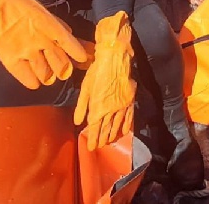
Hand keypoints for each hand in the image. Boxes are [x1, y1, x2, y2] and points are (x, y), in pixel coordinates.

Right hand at [0, 0, 87, 88]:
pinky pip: (29, 80)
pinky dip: (34, 82)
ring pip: (47, 76)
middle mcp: (42, 42)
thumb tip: (70, 35)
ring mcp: (27, 53)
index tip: (82, 59)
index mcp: (52, 28)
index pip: (72, 46)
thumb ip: (57, 25)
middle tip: (61, 69)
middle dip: (63, 70)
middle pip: (62, 66)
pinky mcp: (12, 61)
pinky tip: (34, 79)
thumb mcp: (43, 11)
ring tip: (46, 73)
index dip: (78, 54)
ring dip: (49, 76)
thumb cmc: (20, 6)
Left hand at [74, 11, 136, 149]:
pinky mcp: (130, 100)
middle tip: (100, 146)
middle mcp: (111, 110)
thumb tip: (78, 122)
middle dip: (102, 139)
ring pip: (117, 124)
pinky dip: (127, 125)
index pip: (95, 128)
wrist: (114, 60)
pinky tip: (125, 131)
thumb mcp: (85, 88)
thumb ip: (82, 107)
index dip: (93, 138)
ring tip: (110, 141)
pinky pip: (129, 116)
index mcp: (98, 108)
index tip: (92, 147)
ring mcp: (122, 106)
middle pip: (106, 128)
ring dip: (113, 134)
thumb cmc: (96, 72)